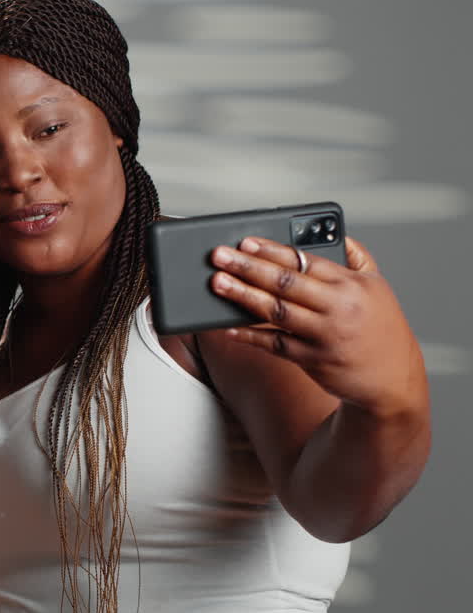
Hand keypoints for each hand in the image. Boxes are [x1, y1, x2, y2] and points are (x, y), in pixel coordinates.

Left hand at [209, 236, 426, 413]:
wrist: (394, 379)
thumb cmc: (381, 328)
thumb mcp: (377, 287)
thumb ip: (358, 259)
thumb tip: (340, 234)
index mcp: (351, 284)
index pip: (304, 261)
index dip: (271, 251)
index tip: (244, 242)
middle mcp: (338, 307)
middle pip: (285, 283)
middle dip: (247, 267)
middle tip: (219, 256)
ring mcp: (324, 335)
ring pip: (276, 311)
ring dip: (242, 296)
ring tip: (217, 283)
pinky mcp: (313, 359)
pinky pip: (274, 344)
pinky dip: (250, 336)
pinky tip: (228, 327)